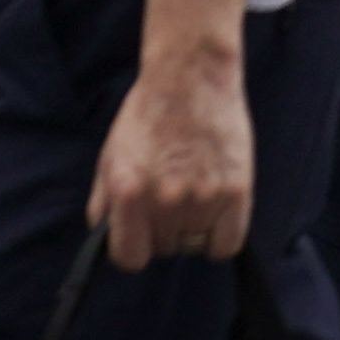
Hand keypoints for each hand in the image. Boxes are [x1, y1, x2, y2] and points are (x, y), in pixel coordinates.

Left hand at [91, 38, 254, 266]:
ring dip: (191, 229)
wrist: (190, 80)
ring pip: (193, 247)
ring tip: (191, 192)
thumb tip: (107, 242)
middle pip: (163, 250)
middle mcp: (165, 201)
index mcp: (128, 192)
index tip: (138, 235)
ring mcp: (203, 199)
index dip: (132, 248)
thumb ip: (104, 205)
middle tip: (168, 195)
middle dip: (162, 230)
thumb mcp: (110, 157)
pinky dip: (219, 237)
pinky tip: (214, 212)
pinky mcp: (236, 193)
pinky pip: (226, 246)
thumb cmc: (146, 117)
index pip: (128, 258)